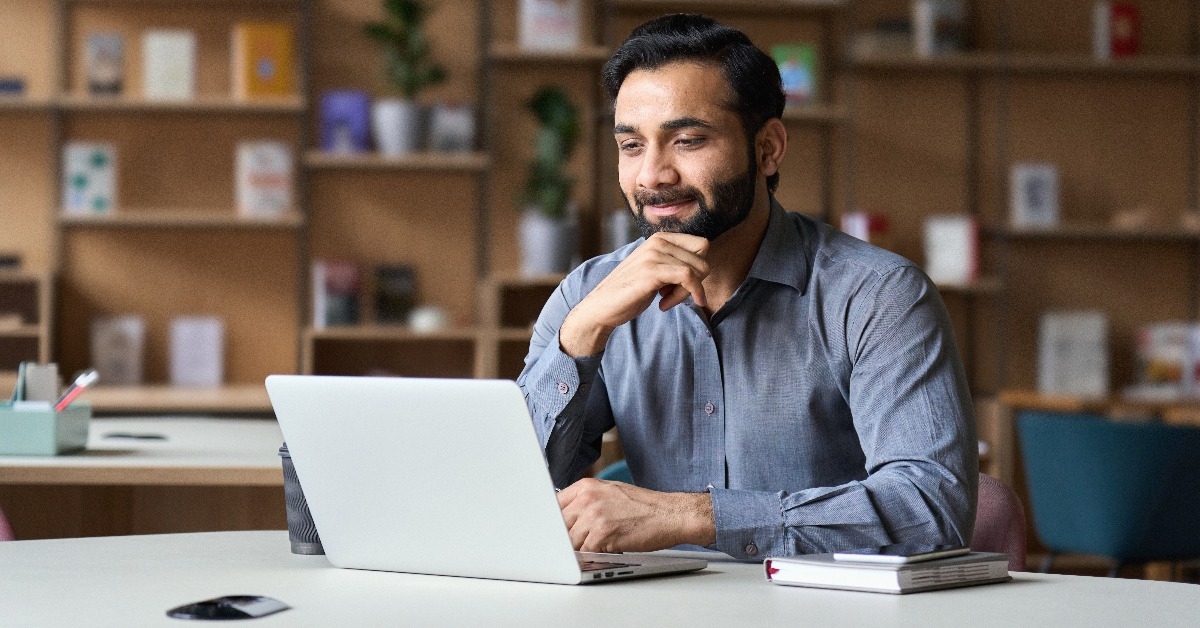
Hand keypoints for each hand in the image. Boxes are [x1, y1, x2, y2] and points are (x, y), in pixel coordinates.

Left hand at [557, 478, 715, 552]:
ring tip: (597, 547)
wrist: (670, 514)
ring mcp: (593, 516)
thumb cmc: (644, 506)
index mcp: (586, 486)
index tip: (554, 532)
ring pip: (570, 542)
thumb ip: (586, 501)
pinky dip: (591, 557)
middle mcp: (587, 498)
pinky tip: (604, 552)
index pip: (553, 506)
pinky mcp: (602, 535)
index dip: (554, 522)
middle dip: (566, 538)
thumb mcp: (610, 493)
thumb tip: (565, 517)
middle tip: (579, 544)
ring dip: (580, 550)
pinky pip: (584, 553)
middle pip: (559, 526)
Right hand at [560, 233, 709, 356]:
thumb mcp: (655, 270)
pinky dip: (687, 295)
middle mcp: (658, 241)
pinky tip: (665, 306)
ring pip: (697, 270)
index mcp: (660, 238)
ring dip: (686, 292)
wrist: (601, 306)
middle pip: (702, 258)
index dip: (698, 268)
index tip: (682, 285)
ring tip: (665, 301)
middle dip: (695, 282)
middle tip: (673, 296)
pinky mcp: (652, 271)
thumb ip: (674, 263)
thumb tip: (704, 266)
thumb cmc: (630, 291)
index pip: (701, 245)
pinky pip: (688, 278)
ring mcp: (654, 255)